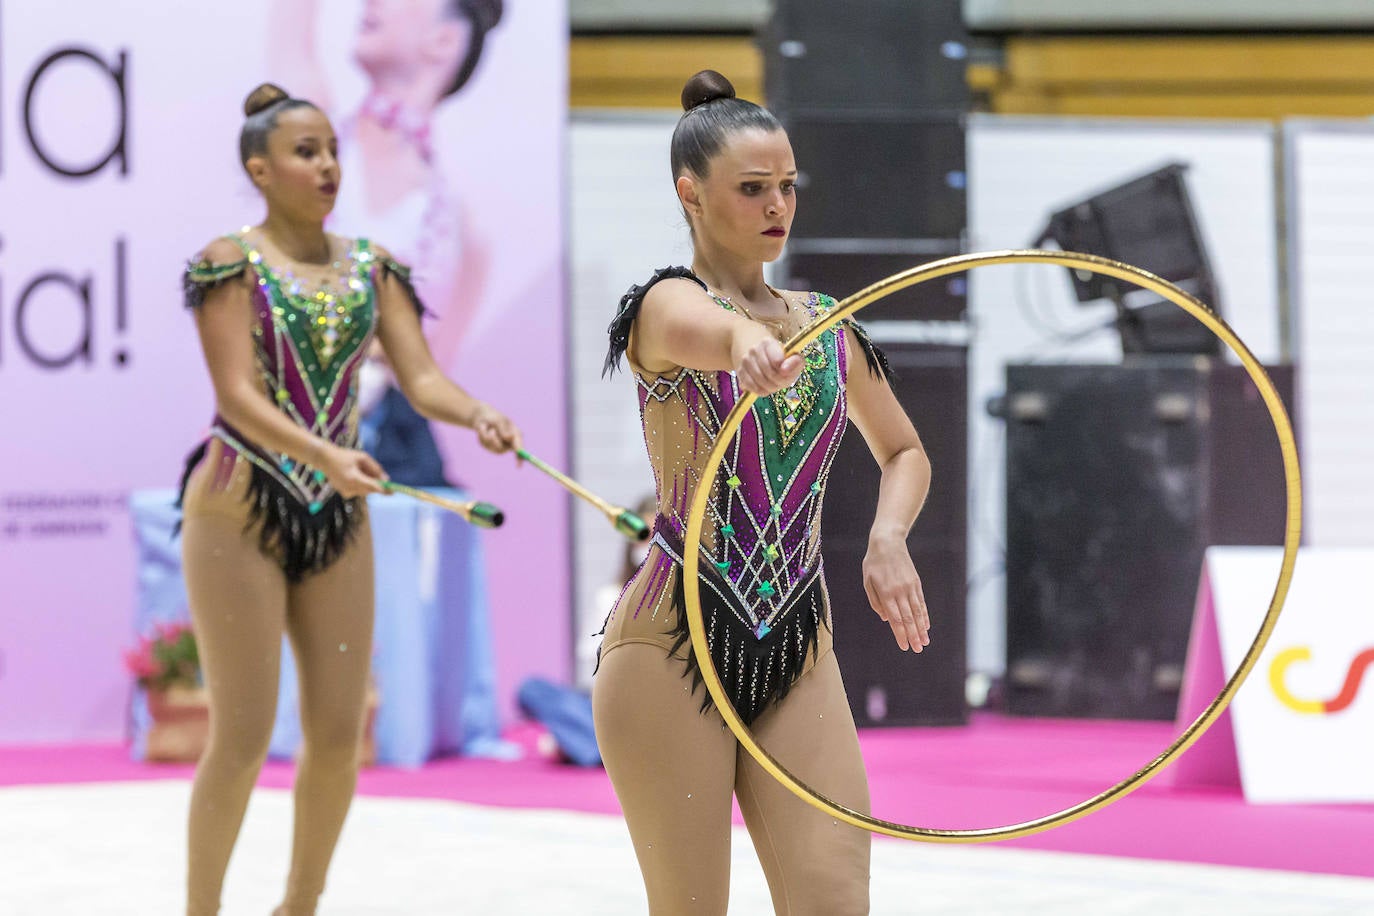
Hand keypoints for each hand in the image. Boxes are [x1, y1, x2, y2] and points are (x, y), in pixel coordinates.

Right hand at [318, 445, 387, 497]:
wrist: (325, 459)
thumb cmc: (345, 456)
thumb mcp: (362, 457)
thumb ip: (375, 468)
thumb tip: (386, 479)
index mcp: (353, 479)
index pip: (373, 487)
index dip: (384, 490)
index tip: (393, 492)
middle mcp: (349, 488)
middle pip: (370, 489)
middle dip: (376, 482)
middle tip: (376, 473)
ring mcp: (346, 492)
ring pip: (365, 490)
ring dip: (368, 482)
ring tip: (358, 469)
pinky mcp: (345, 494)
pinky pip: (359, 490)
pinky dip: (361, 484)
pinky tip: (353, 474)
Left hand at [471, 402, 522, 455]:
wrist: (482, 416)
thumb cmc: (493, 417)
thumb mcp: (498, 420)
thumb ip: (504, 429)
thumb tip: (509, 437)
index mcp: (516, 434)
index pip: (519, 447)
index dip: (520, 457)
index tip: (518, 465)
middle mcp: (509, 442)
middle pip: (502, 450)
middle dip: (495, 441)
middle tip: (491, 431)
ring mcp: (500, 445)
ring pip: (493, 448)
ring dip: (488, 437)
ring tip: (488, 428)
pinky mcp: (490, 447)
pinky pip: (485, 446)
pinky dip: (482, 437)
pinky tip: (484, 430)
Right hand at [735, 336, 802, 395]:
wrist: (752, 347)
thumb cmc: (777, 355)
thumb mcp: (789, 354)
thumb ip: (795, 362)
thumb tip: (785, 371)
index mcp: (768, 343)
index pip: (778, 361)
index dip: (786, 371)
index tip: (787, 372)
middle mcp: (754, 350)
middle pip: (771, 374)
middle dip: (780, 382)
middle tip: (782, 381)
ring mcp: (745, 360)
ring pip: (761, 383)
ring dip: (771, 388)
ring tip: (774, 384)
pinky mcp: (740, 371)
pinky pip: (751, 387)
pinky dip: (760, 390)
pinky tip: (765, 386)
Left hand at [862, 531, 929, 651]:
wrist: (888, 543)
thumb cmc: (873, 564)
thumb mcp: (867, 582)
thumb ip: (876, 602)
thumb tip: (886, 619)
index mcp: (886, 593)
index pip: (895, 619)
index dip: (900, 634)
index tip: (904, 646)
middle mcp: (899, 592)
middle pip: (908, 618)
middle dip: (913, 636)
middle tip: (917, 649)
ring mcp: (909, 587)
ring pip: (917, 612)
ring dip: (921, 629)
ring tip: (925, 642)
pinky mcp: (916, 583)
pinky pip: (921, 602)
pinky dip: (924, 615)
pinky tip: (926, 625)